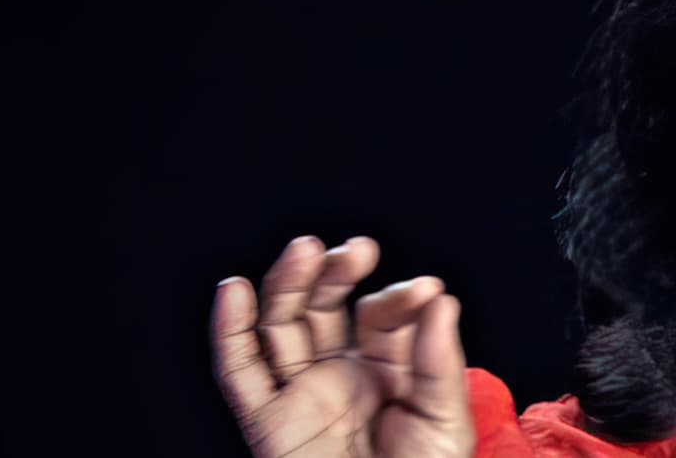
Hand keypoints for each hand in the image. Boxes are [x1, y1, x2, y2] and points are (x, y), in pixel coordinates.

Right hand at [211, 236, 473, 456]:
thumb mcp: (445, 424)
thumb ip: (438, 362)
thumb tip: (438, 298)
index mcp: (384, 372)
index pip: (381, 317)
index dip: (397, 299)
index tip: (424, 291)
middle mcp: (337, 375)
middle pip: (323, 308)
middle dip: (336, 274)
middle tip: (356, 251)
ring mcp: (299, 395)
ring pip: (279, 326)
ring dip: (288, 284)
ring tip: (305, 251)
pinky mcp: (267, 421)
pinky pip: (239, 372)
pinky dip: (229, 331)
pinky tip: (233, 290)